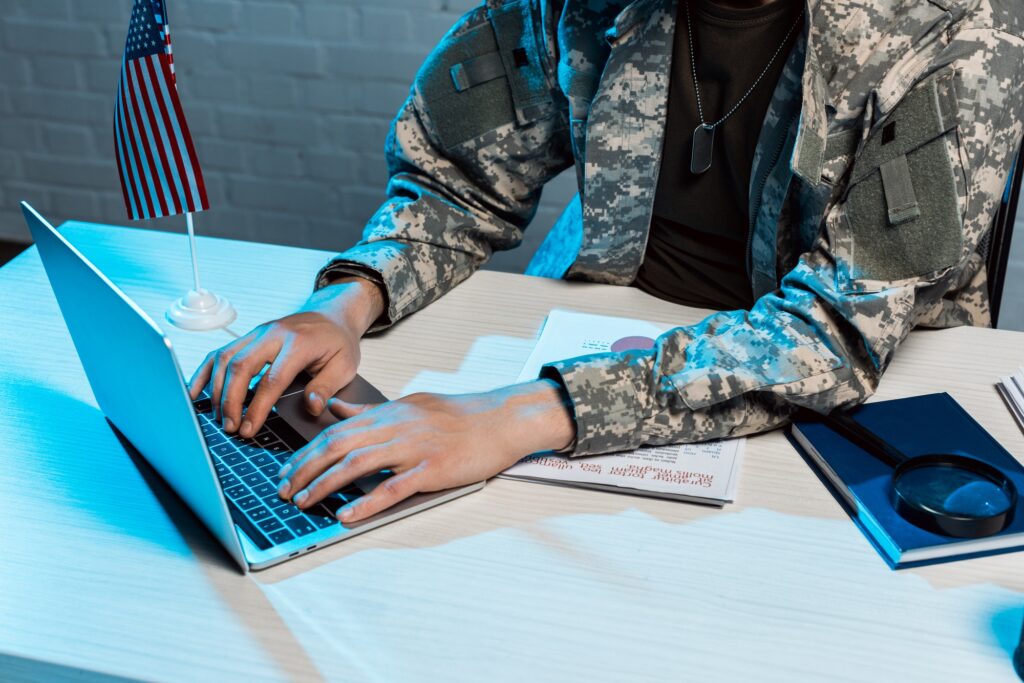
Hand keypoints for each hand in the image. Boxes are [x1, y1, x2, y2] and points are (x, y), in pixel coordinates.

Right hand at [188, 277, 383, 437]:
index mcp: (299, 342)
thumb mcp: (344, 366)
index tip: (249, 428)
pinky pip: (221, 352)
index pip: (272, 379)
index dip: (257, 407)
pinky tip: (195, 392)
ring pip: (226, 358)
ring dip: (218, 390)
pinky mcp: (249, 336)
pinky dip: (205, 372)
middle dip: (231, 400)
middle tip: (230, 427)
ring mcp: (258, 333)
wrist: (332, 315)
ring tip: (219, 417)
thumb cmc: (337, 342)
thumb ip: (326, 387)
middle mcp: (273, 334)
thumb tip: (312, 407)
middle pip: (241, 367)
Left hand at [277, 379, 575, 521]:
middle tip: (283, 490)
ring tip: (303, 502)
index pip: (335, 430)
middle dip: (304, 468)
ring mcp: (414, 447)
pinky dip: (367, 502)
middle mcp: (396, 426)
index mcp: (389, 412)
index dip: (305, 451)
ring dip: (324, 484)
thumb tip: (336, 409)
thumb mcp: (411, 404)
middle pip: (338, 445)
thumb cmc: (462, 416)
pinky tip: (347, 515)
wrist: (503, 419)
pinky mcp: (433, 468)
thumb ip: (370, 411)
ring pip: (358, 464)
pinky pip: (393, 487)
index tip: (285, 470)